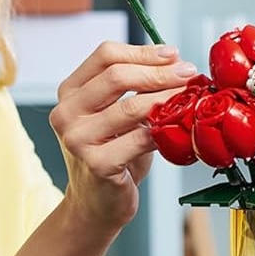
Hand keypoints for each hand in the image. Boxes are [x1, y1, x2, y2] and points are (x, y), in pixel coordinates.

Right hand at [50, 43, 195, 231]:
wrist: (97, 203)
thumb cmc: (113, 154)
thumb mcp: (117, 114)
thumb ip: (135, 87)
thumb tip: (175, 60)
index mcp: (70, 92)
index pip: (105, 55)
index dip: (143, 51)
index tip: (173, 54)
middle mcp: (66, 113)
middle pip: (116, 76)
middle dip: (159, 72)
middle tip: (187, 73)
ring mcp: (77, 139)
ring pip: (130, 107)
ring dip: (166, 98)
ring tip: (188, 96)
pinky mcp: (96, 164)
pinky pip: (139, 139)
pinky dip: (163, 130)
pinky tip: (177, 127)